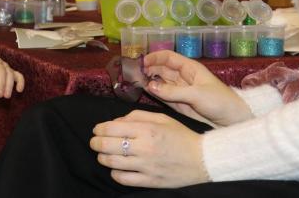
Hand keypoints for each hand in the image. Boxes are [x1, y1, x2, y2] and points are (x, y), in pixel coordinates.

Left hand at [90, 110, 208, 187]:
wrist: (203, 160)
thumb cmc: (181, 136)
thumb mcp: (161, 118)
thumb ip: (136, 116)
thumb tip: (115, 121)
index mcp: (147, 129)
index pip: (111, 128)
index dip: (99, 129)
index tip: (97, 130)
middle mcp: (144, 147)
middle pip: (107, 145)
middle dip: (96, 143)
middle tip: (94, 142)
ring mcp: (146, 166)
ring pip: (112, 163)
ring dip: (102, 158)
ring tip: (102, 155)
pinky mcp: (150, 181)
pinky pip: (123, 179)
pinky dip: (115, 174)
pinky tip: (116, 169)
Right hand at [143, 50, 251, 126]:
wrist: (233, 122)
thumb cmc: (220, 102)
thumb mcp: (196, 95)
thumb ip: (172, 91)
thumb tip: (149, 86)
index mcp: (190, 68)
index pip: (168, 57)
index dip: (154, 57)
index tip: (141, 62)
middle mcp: (183, 77)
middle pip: (161, 68)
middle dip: (148, 69)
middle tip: (134, 73)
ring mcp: (179, 90)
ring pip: (160, 81)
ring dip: (149, 80)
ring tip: (135, 81)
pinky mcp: (178, 102)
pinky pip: (162, 94)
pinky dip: (153, 92)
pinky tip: (144, 90)